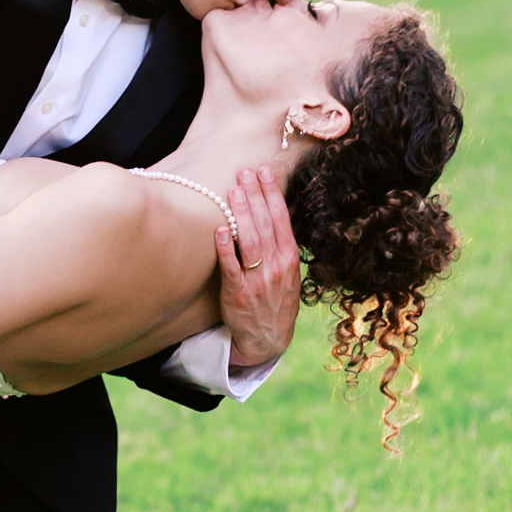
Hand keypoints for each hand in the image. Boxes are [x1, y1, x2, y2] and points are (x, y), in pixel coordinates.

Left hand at [216, 166, 300, 366]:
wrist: (267, 339)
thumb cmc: (275, 301)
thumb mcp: (288, 274)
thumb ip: (280, 246)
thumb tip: (271, 213)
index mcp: (290, 259)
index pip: (281, 219)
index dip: (272, 194)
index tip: (264, 172)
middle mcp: (276, 267)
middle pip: (265, 224)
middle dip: (255, 196)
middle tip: (244, 172)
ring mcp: (258, 281)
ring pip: (250, 241)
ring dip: (242, 214)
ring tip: (234, 191)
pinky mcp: (238, 293)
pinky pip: (232, 267)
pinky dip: (226, 248)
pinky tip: (220, 229)